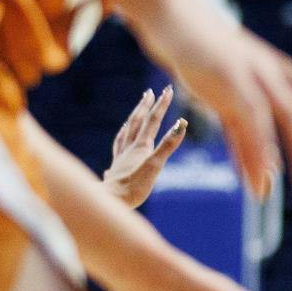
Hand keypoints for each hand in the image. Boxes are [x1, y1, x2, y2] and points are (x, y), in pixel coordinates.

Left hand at [103, 86, 185, 206]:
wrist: (111, 201)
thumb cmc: (134, 187)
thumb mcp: (155, 166)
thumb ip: (168, 145)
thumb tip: (180, 124)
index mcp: (141, 147)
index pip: (153, 120)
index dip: (162, 105)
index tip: (168, 89)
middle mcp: (131, 147)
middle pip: (138, 121)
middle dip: (146, 105)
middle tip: (151, 91)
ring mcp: (122, 156)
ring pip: (128, 130)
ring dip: (135, 116)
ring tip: (138, 108)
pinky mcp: (117, 166)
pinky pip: (119, 144)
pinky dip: (123, 135)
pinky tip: (123, 135)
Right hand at [123, 0, 291, 201]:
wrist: (164, 8)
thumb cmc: (197, 54)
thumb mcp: (227, 101)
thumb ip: (246, 141)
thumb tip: (264, 180)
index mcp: (281, 78)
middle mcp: (276, 74)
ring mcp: (253, 74)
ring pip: (290, 118)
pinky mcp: (225, 79)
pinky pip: (247, 121)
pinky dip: (255, 152)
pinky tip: (265, 180)